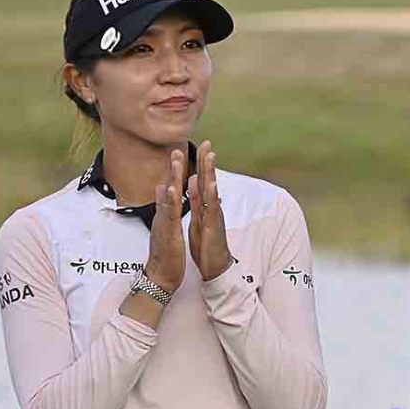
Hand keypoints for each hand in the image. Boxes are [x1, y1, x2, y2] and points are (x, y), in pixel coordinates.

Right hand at [144, 149, 186, 292]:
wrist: (160, 275)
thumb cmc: (165, 252)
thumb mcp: (165, 226)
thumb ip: (163, 208)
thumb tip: (161, 190)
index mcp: (166, 214)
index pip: (171, 189)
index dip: (175, 172)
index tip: (179, 154)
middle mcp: (163, 215)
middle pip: (168, 187)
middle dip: (173, 168)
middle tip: (177, 149)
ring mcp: (164, 222)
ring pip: (168, 196)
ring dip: (172, 177)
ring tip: (176, 161)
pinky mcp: (167, 231)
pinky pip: (169, 213)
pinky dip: (170, 200)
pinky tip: (172, 188)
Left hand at [187, 140, 232, 280]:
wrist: (216, 265)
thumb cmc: (208, 244)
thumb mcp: (199, 219)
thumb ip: (197, 201)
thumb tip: (193, 184)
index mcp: (205, 206)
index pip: (202, 181)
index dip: (201, 164)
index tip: (201, 146)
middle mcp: (211, 207)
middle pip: (209, 180)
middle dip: (207, 162)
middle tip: (207, 143)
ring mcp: (214, 215)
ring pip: (212, 191)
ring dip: (211, 173)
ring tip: (210, 157)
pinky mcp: (213, 226)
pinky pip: (212, 208)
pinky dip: (211, 195)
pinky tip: (210, 184)